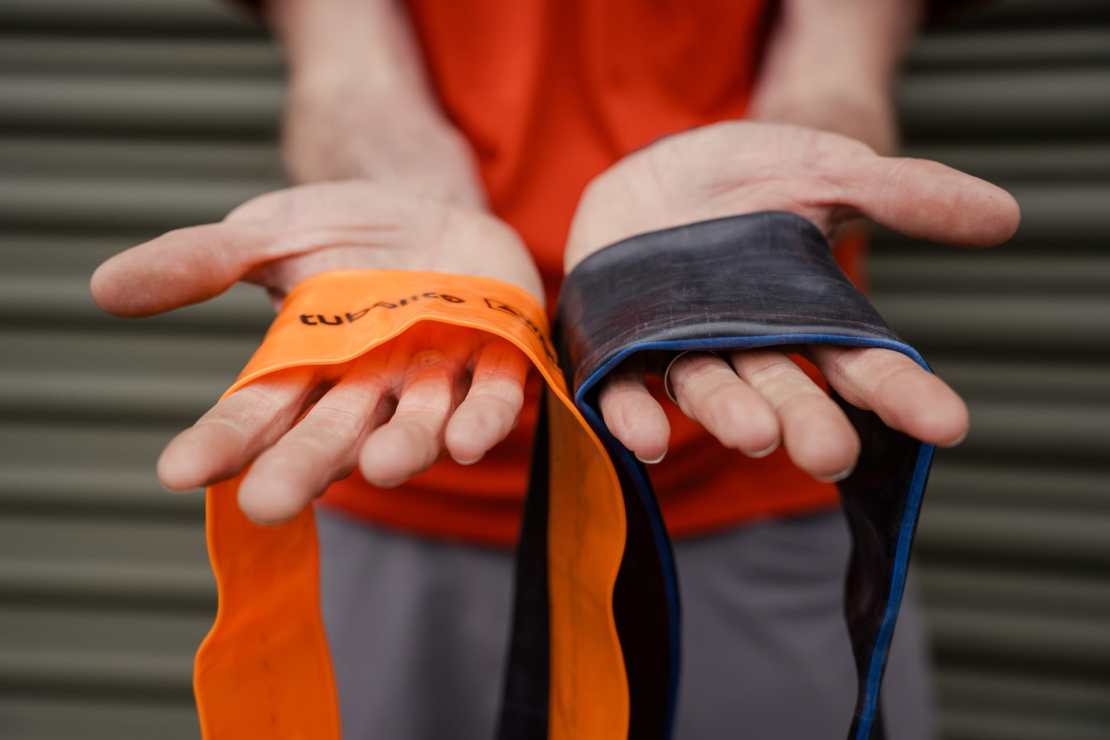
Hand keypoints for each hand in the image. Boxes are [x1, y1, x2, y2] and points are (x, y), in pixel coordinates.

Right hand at [91, 181, 542, 523]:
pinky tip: (467, 441)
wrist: (431, 202)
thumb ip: (202, 261)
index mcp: (306, 366)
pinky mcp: (497, 359)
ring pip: (414, 426)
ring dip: (400, 449)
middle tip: (269, 502)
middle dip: (302, 466)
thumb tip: (105, 287)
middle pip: (331, 434)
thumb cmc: (345, 232)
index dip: (221, 441)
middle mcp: (368, 387)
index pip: (255, 412)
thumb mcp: (270, 234)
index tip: (179, 470)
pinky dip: (482, 421)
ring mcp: (433, 378)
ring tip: (378, 465)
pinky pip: (493, 400)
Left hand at [566, 121, 1019, 478]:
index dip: (901, 393)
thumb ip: (903, 194)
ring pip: (709, 392)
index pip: (863, 363)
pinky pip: (623, 387)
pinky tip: (646, 439)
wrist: (662, 167)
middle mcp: (748, 347)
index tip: (946, 423)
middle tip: (831, 454)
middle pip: (785, 392)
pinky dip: (632, 415)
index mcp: (808, 318)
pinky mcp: (620, 342)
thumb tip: (1003, 216)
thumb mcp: (830, 171)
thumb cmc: (753, 175)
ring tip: (753, 435)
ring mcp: (683, 349)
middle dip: (808, 423)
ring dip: (729, 417)